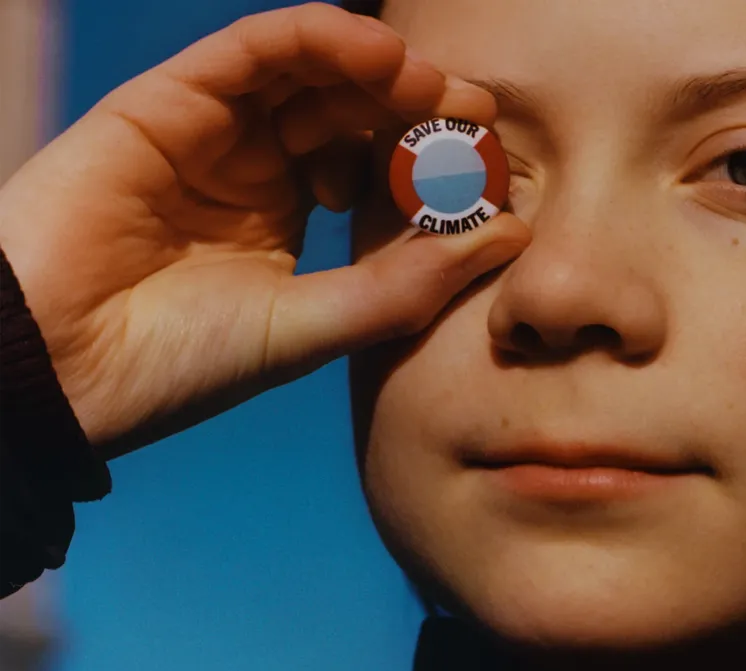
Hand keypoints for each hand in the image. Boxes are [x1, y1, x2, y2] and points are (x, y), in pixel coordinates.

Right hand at [0, 3, 527, 457]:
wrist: (58, 376)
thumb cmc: (173, 365)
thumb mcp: (313, 326)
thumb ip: (406, 283)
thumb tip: (508, 237)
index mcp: (284, 215)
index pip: (373, 163)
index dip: (433, 158)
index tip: (493, 167)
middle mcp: (251, 166)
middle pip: (350, 110)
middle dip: (420, 108)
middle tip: (479, 117)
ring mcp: (210, 132)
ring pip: (309, 72)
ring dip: (381, 68)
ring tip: (438, 90)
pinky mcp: (166, 103)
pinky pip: (252, 51)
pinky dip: (319, 41)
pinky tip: (380, 57)